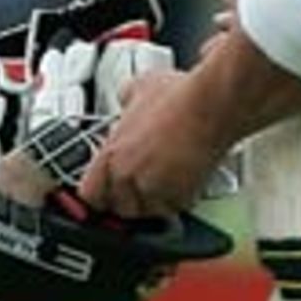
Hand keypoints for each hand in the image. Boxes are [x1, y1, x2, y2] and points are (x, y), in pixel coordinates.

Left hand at [78, 69, 218, 218]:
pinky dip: (177, 200)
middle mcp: (126, 176)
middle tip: (142, 181)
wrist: (210, 108)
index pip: (89, 193)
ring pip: (145, 211)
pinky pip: (172, 210)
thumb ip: (125, 102)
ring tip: (164, 181)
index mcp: (110, 154)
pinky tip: (183, 180)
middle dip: (129, 197)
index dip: (100, 192)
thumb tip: (127, 100)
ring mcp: (152, 189)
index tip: (108, 190)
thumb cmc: (179, 96)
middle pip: (118, 206)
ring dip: (152, 201)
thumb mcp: (137, 88)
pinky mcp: (178, 198)